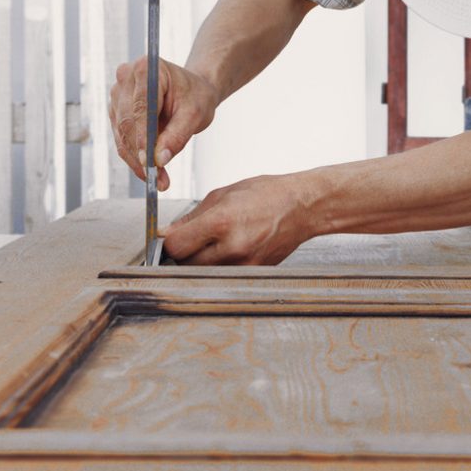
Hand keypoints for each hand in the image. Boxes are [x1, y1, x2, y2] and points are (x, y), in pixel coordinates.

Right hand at [109, 56, 219, 189]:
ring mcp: (118, 94)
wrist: (193, 91)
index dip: (142, 137)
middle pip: (127, 123)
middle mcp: (125, 78)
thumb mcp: (195, 114)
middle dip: (141, 155)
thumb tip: (159, 160)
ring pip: (122, 135)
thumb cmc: (196, 96)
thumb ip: (177, 135)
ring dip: (137, 161)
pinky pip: (122, 139)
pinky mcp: (116, 111)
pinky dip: (135, 158)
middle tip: (158, 181)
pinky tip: (150, 173)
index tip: (149, 163)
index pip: (139, 107)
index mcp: (146, 69)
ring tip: (158, 181)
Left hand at [162, 174, 317, 264]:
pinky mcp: (253, 274)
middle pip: (185, 265)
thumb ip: (192, 217)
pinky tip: (228, 251)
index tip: (172, 238)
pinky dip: (218, 266)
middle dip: (183, 254)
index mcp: (222, 222)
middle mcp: (233, 248)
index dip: (168, 243)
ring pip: (202, 274)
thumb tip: (167, 234)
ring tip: (212, 244)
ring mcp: (244, 264)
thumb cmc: (266, 195)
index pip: (176, 246)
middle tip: (192, 241)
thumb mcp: (223, 195)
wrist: (302, 208)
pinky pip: (223, 276)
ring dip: (200, 262)